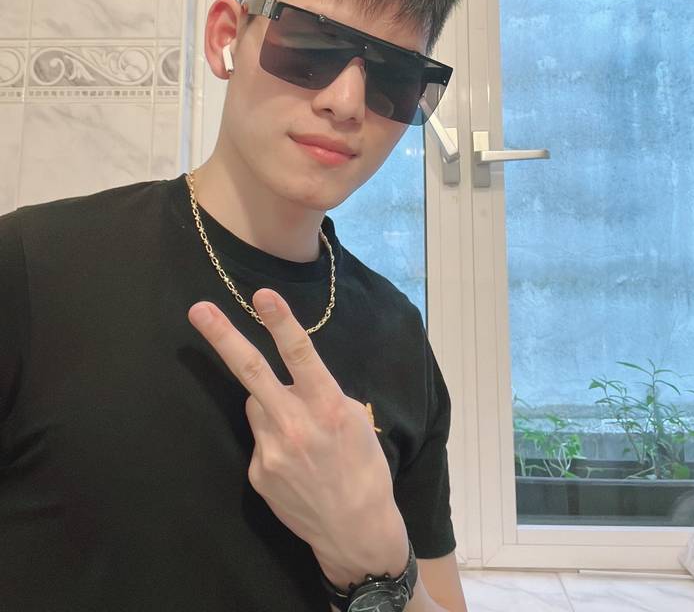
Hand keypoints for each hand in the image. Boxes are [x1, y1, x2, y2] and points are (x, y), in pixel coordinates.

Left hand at [188, 289, 408, 588]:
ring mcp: (270, 451)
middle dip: (222, 337)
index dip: (280, 322)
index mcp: (328, 408)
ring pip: (257, 404)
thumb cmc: (365, 469)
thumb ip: (323, 396)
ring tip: (299, 431)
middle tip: (198, 310)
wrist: (355, 529)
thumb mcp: (356, 423)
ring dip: (270, 403)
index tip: (262, 295)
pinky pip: (259, 437)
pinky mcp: (257, 473)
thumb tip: (295, 382)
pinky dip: (272, 436)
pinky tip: (294, 460)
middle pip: (251, 372)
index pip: (300, 355)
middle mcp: (295, 426)